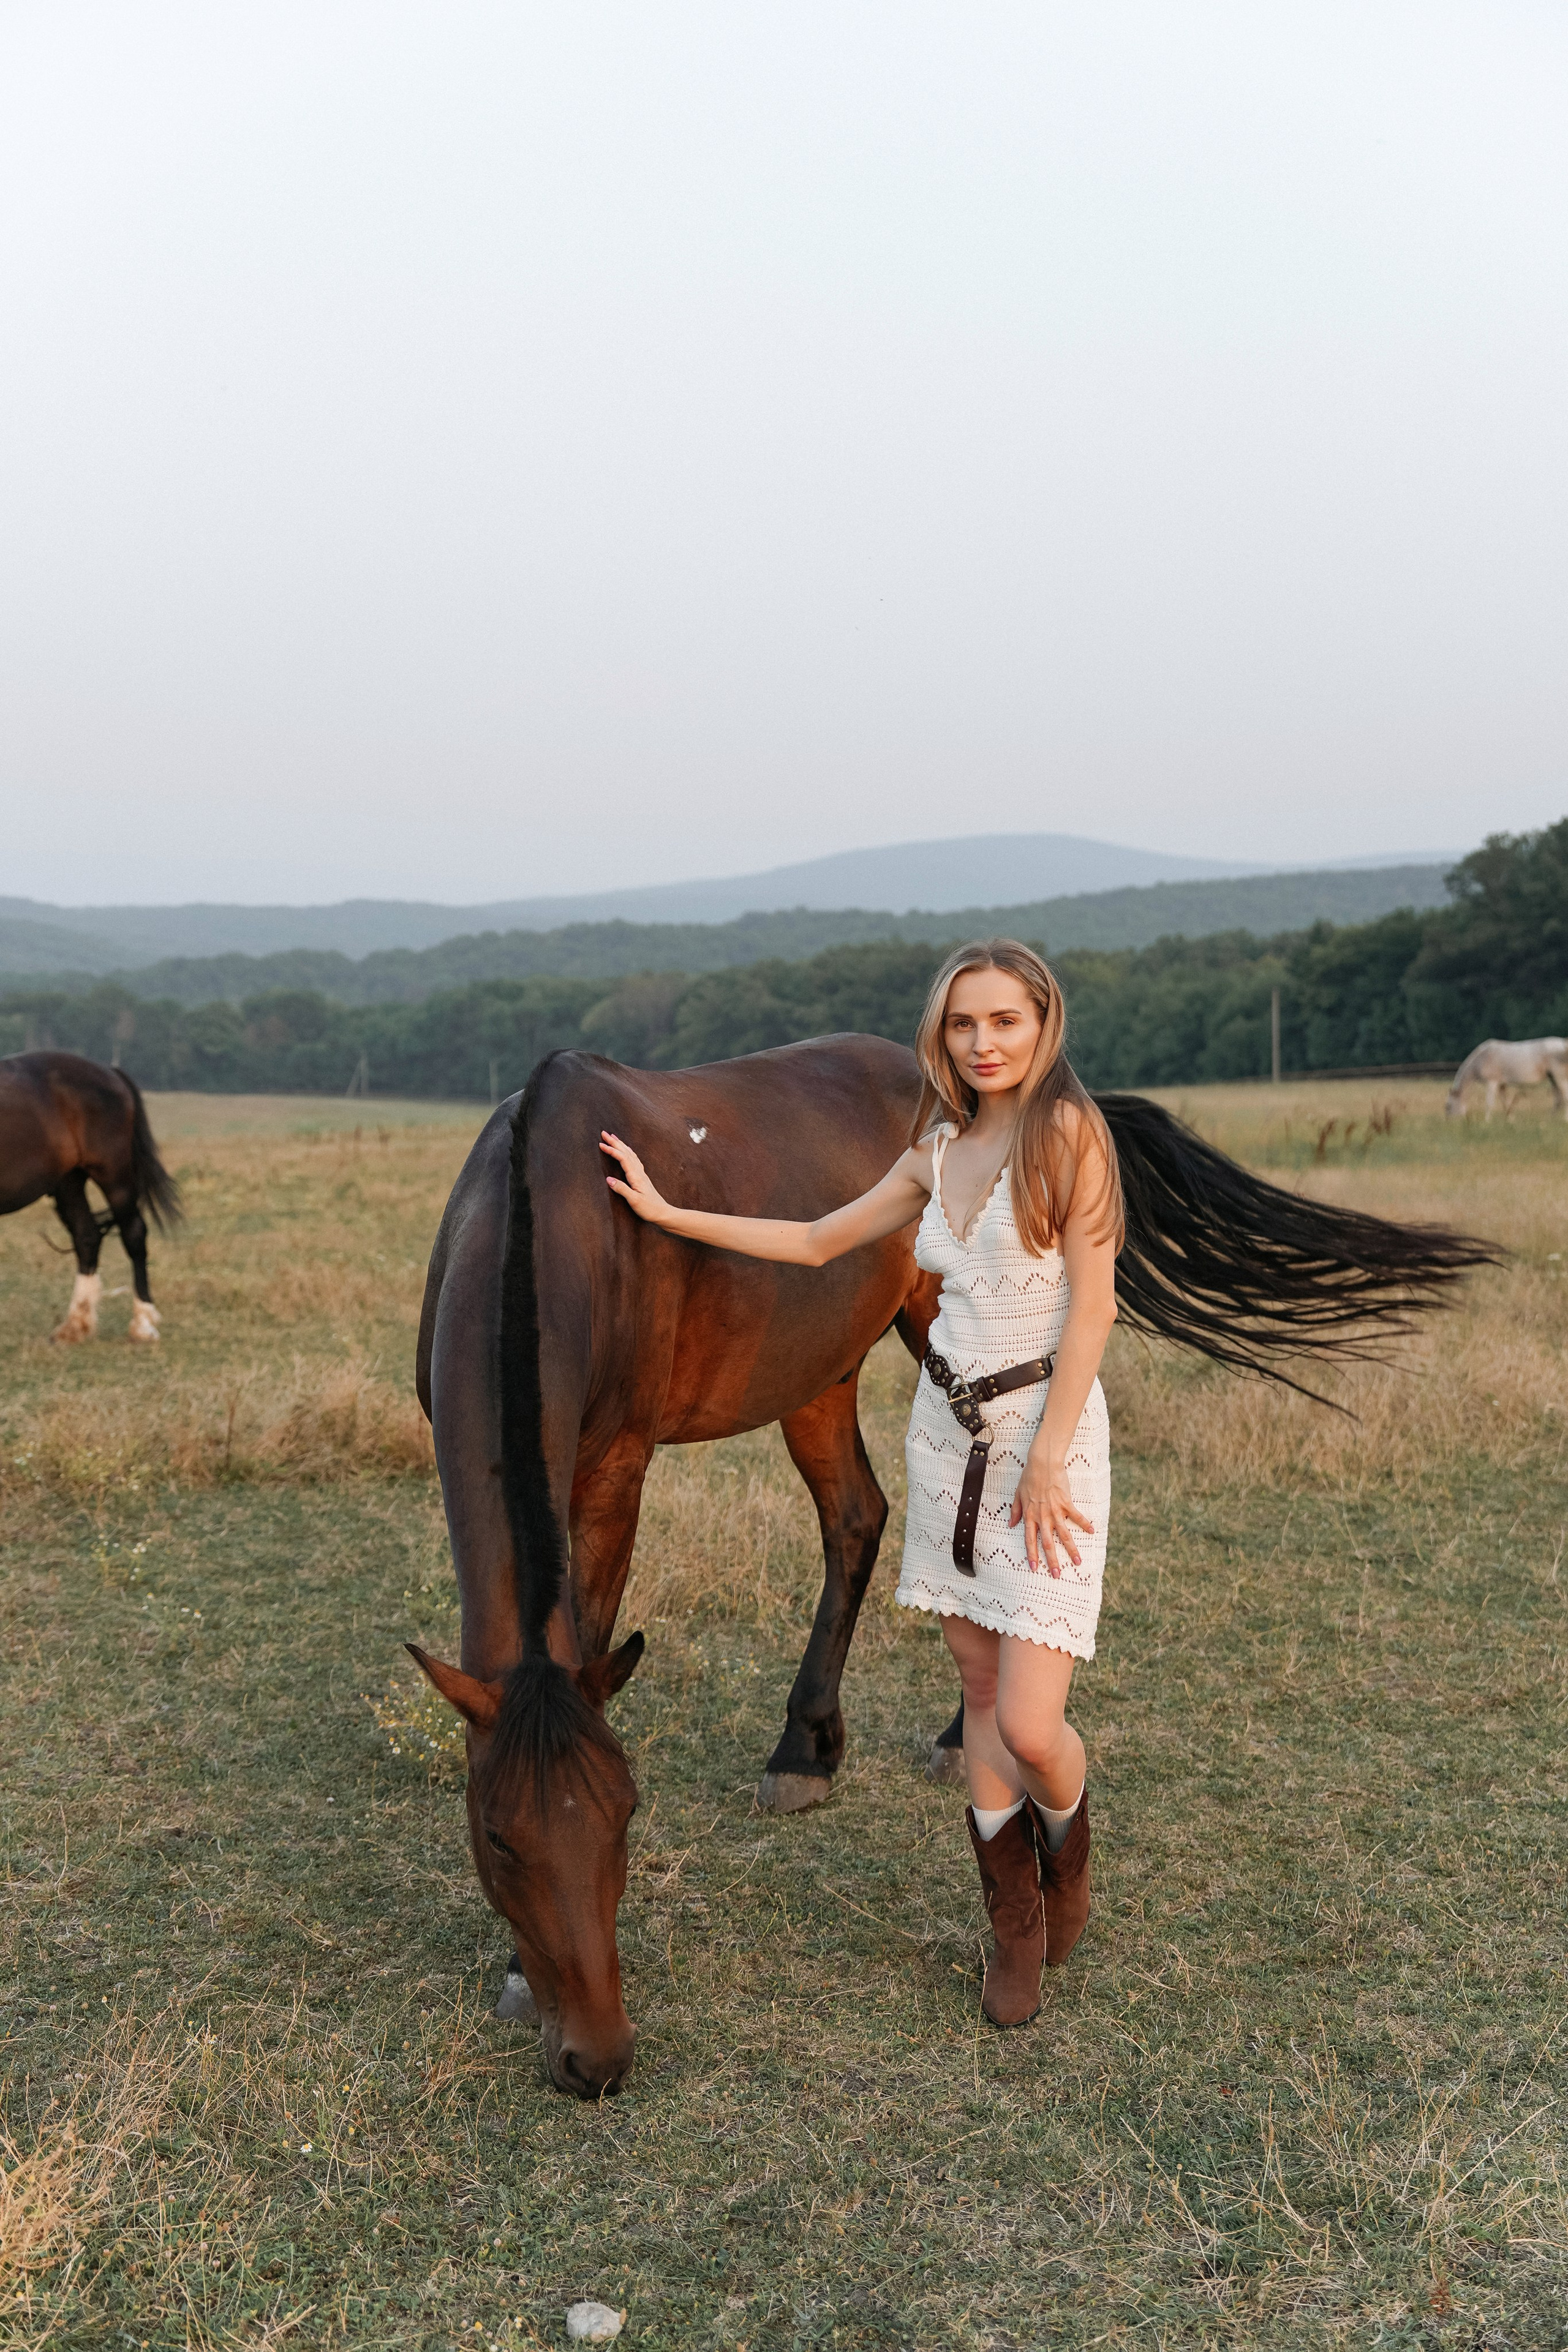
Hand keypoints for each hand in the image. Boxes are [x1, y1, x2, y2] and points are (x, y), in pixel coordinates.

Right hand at [599, 1131, 672, 1224]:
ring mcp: (641, 1174)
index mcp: (636, 1176)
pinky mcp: (642, 1177)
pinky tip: (627, 1150)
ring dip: (621, 1145)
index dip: (612, 1150)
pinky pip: (634, 1159)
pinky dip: (628, 1152)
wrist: (663, 1212)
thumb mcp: (634, 1201)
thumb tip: (608, 1179)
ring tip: (613, 1137)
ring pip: (630, 1154)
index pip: (622, 1158)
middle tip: (604, 1133)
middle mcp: (639, 1172)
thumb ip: (622, 1189)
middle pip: (626, 1152)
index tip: (601, 1144)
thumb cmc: (649, 1208)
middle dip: (615, 1142)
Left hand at [1009, 1452, 1092, 1576]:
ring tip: (1078, 1562)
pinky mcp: (1067, 1503)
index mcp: (1030, 1516)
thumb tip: (1011, 1524)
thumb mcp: (1017, 1495)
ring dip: (1071, 1550)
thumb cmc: (1029, 1478)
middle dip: (1052, 1560)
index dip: (1032, 1555)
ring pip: (1064, 1535)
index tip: (1034, 1568)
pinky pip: (1077, 1516)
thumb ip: (1015, 1511)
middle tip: (1057, 1575)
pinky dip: (1085, 1524)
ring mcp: (1056, 1511)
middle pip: (1047, 1543)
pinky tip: (1092, 1531)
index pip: (1030, 1540)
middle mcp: (1043, 1517)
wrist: (1042, 1464)